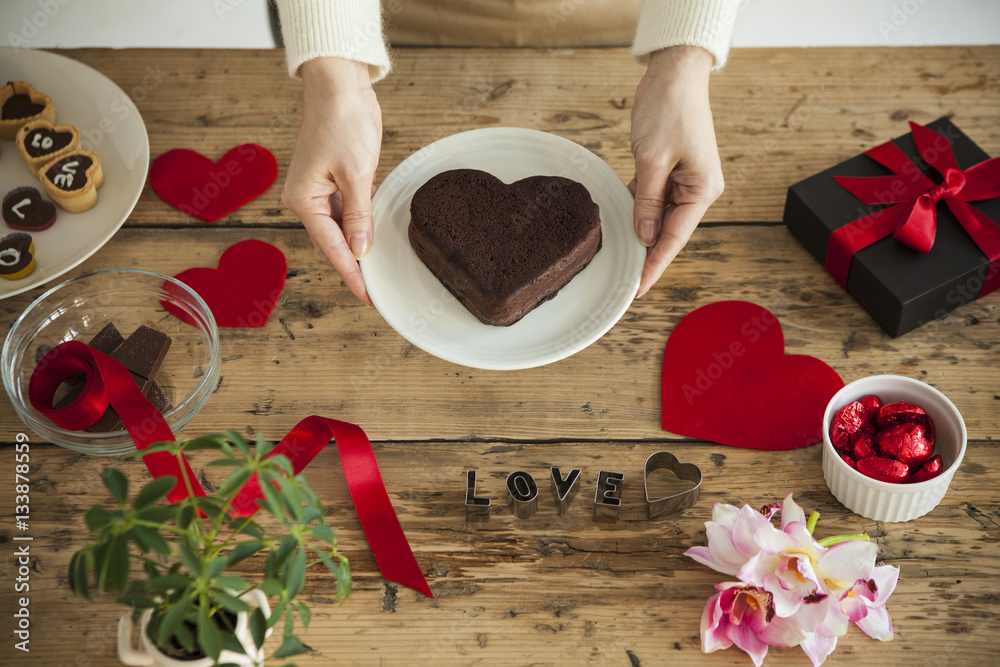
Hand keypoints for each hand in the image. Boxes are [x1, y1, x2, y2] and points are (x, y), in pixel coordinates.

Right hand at [282, 57, 381, 305]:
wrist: (340, 86)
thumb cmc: (343, 122)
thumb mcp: (356, 174)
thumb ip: (358, 216)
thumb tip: (360, 252)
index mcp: (304, 201)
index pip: (331, 249)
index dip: (351, 275)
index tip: (368, 297)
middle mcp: (307, 200)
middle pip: (332, 244)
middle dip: (354, 264)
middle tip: (379, 288)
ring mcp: (320, 191)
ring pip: (341, 230)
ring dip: (360, 244)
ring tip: (382, 266)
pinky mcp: (335, 181)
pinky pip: (348, 212)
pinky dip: (362, 223)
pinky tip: (378, 233)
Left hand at [629, 45, 724, 296]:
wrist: (675, 73)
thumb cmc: (669, 110)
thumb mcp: (652, 160)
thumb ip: (647, 201)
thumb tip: (645, 237)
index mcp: (702, 191)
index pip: (674, 239)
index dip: (654, 266)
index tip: (636, 290)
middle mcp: (698, 190)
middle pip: (668, 233)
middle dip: (646, 255)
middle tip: (622, 282)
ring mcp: (685, 180)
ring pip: (659, 218)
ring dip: (640, 234)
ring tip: (620, 260)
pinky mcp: (670, 170)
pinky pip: (652, 199)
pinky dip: (637, 212)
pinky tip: (621, 226)